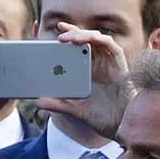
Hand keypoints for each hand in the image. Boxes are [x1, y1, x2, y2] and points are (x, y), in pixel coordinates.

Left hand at [38, 27, 133, 141]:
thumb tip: (37, 102)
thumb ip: (58, 105)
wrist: (122, 127)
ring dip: (83, 34)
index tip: (53, 32)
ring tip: (68, 37)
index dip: (67, 37)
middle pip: (86, 40)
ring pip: (97, 39)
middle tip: (59, 31)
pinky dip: (99, 39)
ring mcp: (109, 63)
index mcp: (87, 71)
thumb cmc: (102, 118)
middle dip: (73, 32)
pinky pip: (111, 46)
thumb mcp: (75, 110)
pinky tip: (88, 39)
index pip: (76, 49)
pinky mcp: (120, 65)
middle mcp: (99, 64)